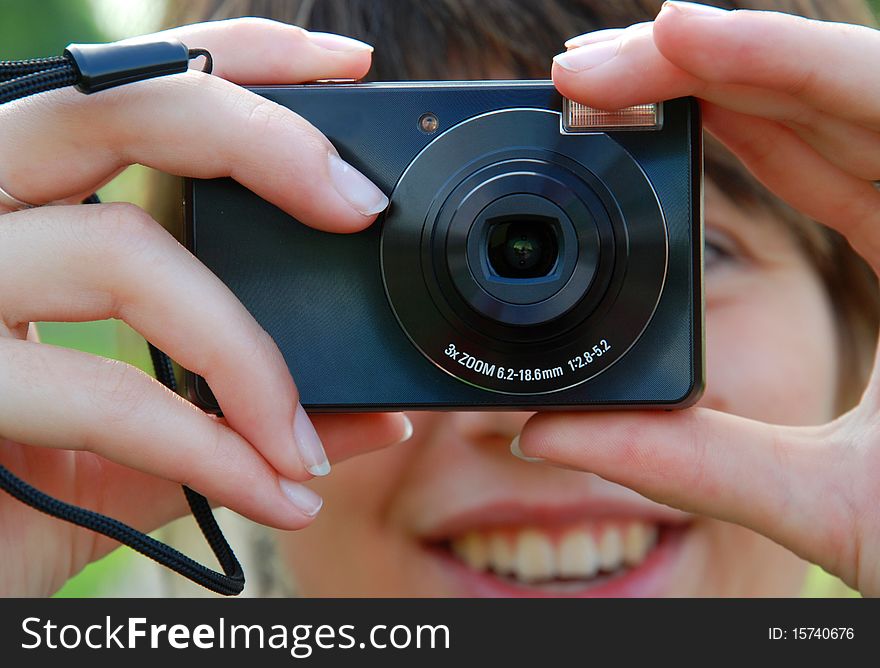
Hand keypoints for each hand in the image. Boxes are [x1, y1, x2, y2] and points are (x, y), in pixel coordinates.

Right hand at [0, 18, 410, 595]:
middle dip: (263, 141)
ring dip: (249, 360)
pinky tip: (273, 495)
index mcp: (19, 209)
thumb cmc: (13, 493)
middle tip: (359, 205)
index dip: (238, 57)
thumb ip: (238, 416)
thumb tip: (372, 416)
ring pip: (125, 251)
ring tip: (302, 448)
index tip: (345, 65)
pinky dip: (210, 449)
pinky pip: (110, 390)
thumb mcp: (135, 443)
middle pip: (116, 110)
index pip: (126, 91)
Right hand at [514, 2, 879, 593]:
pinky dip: (758, 133)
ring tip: (616, 87)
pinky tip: (691, 121)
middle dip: (705, 67)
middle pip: (834, 93)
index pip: (870, 107)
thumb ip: (688, 463)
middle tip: (588, 76)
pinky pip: (833, 161)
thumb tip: (553, 434)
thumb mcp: (829, 506)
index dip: (760, 57)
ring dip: (721, 89)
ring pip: (830, 117)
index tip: (654, 39)